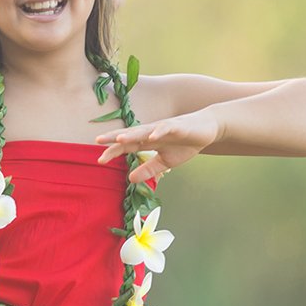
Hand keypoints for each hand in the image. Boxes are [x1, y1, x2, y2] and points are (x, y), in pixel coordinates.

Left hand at [95, 110, 221, 182]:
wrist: (208, 129)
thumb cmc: (184, 144)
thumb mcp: (165, 161)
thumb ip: (149, 169)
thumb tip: (131, 179)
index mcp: (147, 142)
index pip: (126, 146)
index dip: (113, 152)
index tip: (99, 160)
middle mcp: (151, 133)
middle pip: (130, 135)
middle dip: (114, 137)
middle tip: (97, 140)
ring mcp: (163, 128)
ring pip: (144, 130)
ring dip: (132, 134)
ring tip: (119, 138)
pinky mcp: (177, 126)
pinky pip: (166, 129)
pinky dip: (159, 132)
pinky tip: (152, 136)